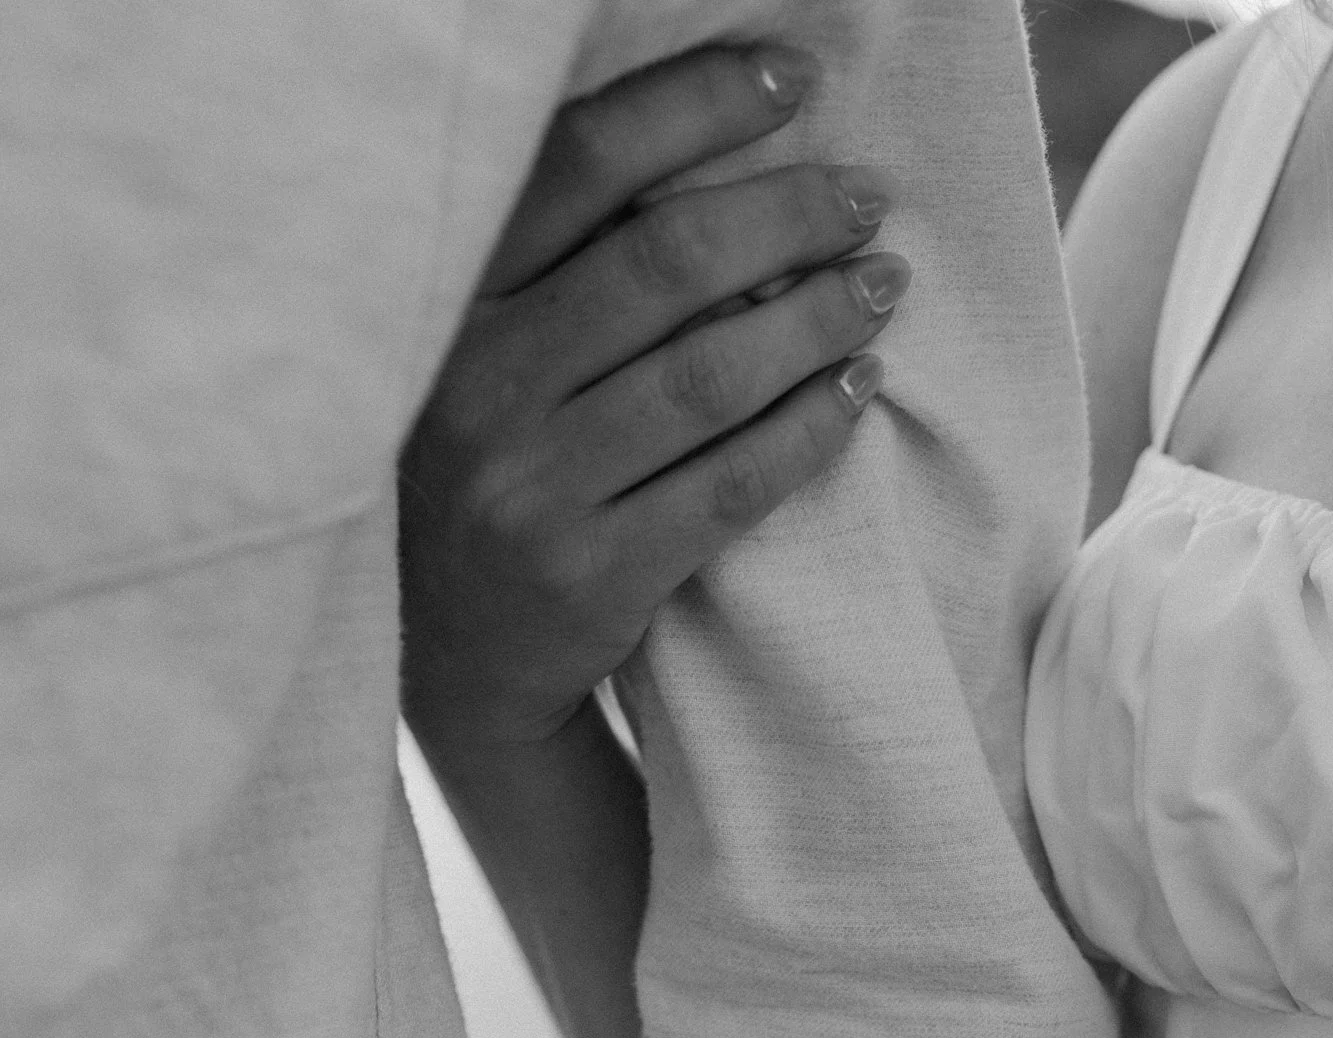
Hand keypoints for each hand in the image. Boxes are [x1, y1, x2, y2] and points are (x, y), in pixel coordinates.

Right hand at [400, 45, 908, 746]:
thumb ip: (564, 266)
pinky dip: (809, 430)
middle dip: (789, 214)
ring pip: (709, 375)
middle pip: (666, 263)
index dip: (696, 103)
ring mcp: (532, 488)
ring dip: (817, 319)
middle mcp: (477, 387)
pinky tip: (858, 391)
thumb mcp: (491, 355)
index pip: (581, 165)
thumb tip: (718, 153)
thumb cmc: (498, 473)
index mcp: (451, 304)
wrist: (456, 663)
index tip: (792, 80)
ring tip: (881, 285)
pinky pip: (730, 486)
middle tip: (868, 199)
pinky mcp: (590, 574)